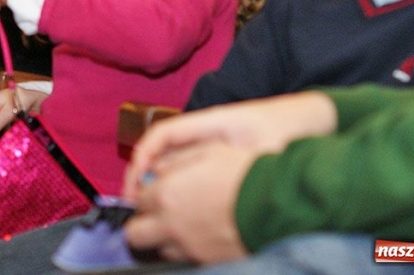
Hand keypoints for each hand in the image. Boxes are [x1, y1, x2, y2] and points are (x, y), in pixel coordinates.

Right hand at [123, 92, 337, 199]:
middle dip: (142, 179)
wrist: (316, 117)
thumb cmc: (290, 128)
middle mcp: (205, 131)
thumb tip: (196, 184)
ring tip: (153, 216)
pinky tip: (182, 211)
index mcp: (211, 122)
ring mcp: (212, 143)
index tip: (133, 189)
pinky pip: (190, 171)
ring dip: (159, 186)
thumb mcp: (264, 149)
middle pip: (160, 151)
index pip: (162, 135)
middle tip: (137, 212)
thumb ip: (235, 165)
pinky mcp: (220, 156)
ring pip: (173, 163)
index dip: (140, 159)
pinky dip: (178, 189)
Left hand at [125, 140, 254, 263]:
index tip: (156, 188)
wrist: (278, 204)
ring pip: (158, 247)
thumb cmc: (246, 173)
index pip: (139, 198)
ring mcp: (187, 247)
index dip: (146, 191)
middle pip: (135, 232)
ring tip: (181, 222)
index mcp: (167, 193)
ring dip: (162, 235)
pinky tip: (198, 233)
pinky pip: (181, 258)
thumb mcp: (210, 151)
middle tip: (156, 211)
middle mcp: (171, 224)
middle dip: (142, 221)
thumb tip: (157, 170)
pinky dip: (183, 247)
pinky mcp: (204, 261)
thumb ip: (176, 161)